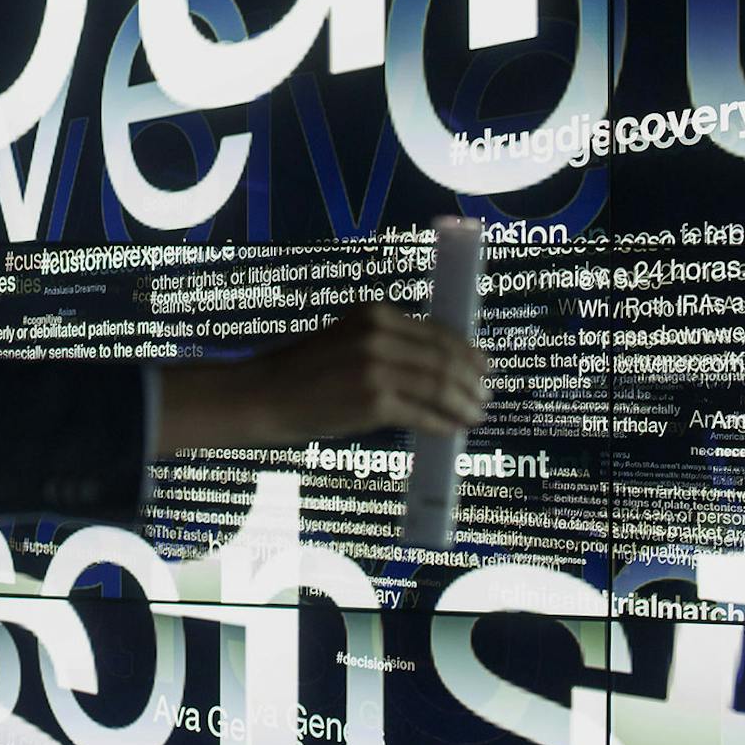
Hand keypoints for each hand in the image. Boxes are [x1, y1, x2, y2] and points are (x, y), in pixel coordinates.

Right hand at [155, 302, 486, 453]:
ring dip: (464, 404)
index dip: (467, 352)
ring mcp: (377, 368)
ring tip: (474, 415)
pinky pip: (423, 414)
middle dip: (472, 381)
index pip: (437, 332)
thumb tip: (433, 365)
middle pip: (445, 358)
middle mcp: (379, 334)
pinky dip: (443, 423)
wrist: (260, 395)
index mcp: (374, 314)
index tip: (482, 368)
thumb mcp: (343, 340)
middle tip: (483, 397)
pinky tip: (452, 430)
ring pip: (441, 386)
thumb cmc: (298, 373)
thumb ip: (383, 344)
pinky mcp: (374, 401)